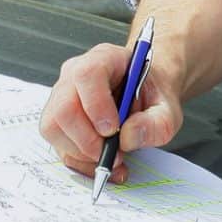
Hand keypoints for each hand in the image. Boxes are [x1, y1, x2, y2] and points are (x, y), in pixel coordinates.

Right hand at [39, 40, 184, 184]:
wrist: (145, 96)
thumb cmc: (152, 97)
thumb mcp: (168, 110)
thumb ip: (155, 123)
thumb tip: (127, 136)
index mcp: (105, 58)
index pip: (87, 75)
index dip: (96, 105)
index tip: (113, 130)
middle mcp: (76, 74)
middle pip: (63, 107)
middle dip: (87, 140)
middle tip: (114, 153)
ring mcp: (62, 95)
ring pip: (53, 128)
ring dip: (82, 153)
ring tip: (112, 159)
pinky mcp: (58, 119)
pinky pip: (58, 144)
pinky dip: (80, 162)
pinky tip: (103, 162)